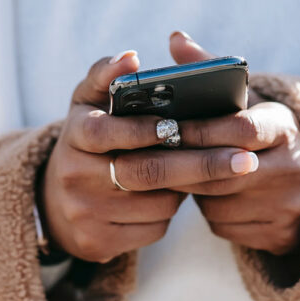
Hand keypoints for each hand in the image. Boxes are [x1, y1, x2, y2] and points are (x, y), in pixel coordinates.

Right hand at [40, 50, 262, 263]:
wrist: (56, 202)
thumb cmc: (89, 140)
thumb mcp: (87, 104)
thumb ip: (107, 75)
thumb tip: (131, 58)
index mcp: (74, 134)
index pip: (106, 131)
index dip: (143, 129)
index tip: (181, 126)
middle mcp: (74, 175)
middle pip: (145, 172)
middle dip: (200, 165)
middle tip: (244, 160)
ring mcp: (84, 212)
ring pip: (157, 203)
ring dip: (187, 188)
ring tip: (198, 172)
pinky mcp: (97, 242)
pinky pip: (153, 228)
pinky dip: (170, 213)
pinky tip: (170, 197)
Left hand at [167, 32, 299, 254]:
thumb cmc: (263, 134)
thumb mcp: (247, 101)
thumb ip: (210, 71)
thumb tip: (175, 38)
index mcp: (284, 128)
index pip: (239, 128)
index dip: (199, 130)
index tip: (165, 128)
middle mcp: (292, 167)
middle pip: (222, 170)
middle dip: (181, 164)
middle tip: (144, 157)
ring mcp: (287, 205)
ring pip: (217, 202)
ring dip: (191, 190)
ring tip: (177, 173)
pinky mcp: (277, 234)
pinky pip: (224, 226)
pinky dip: (208, 213)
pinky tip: (206, 198)